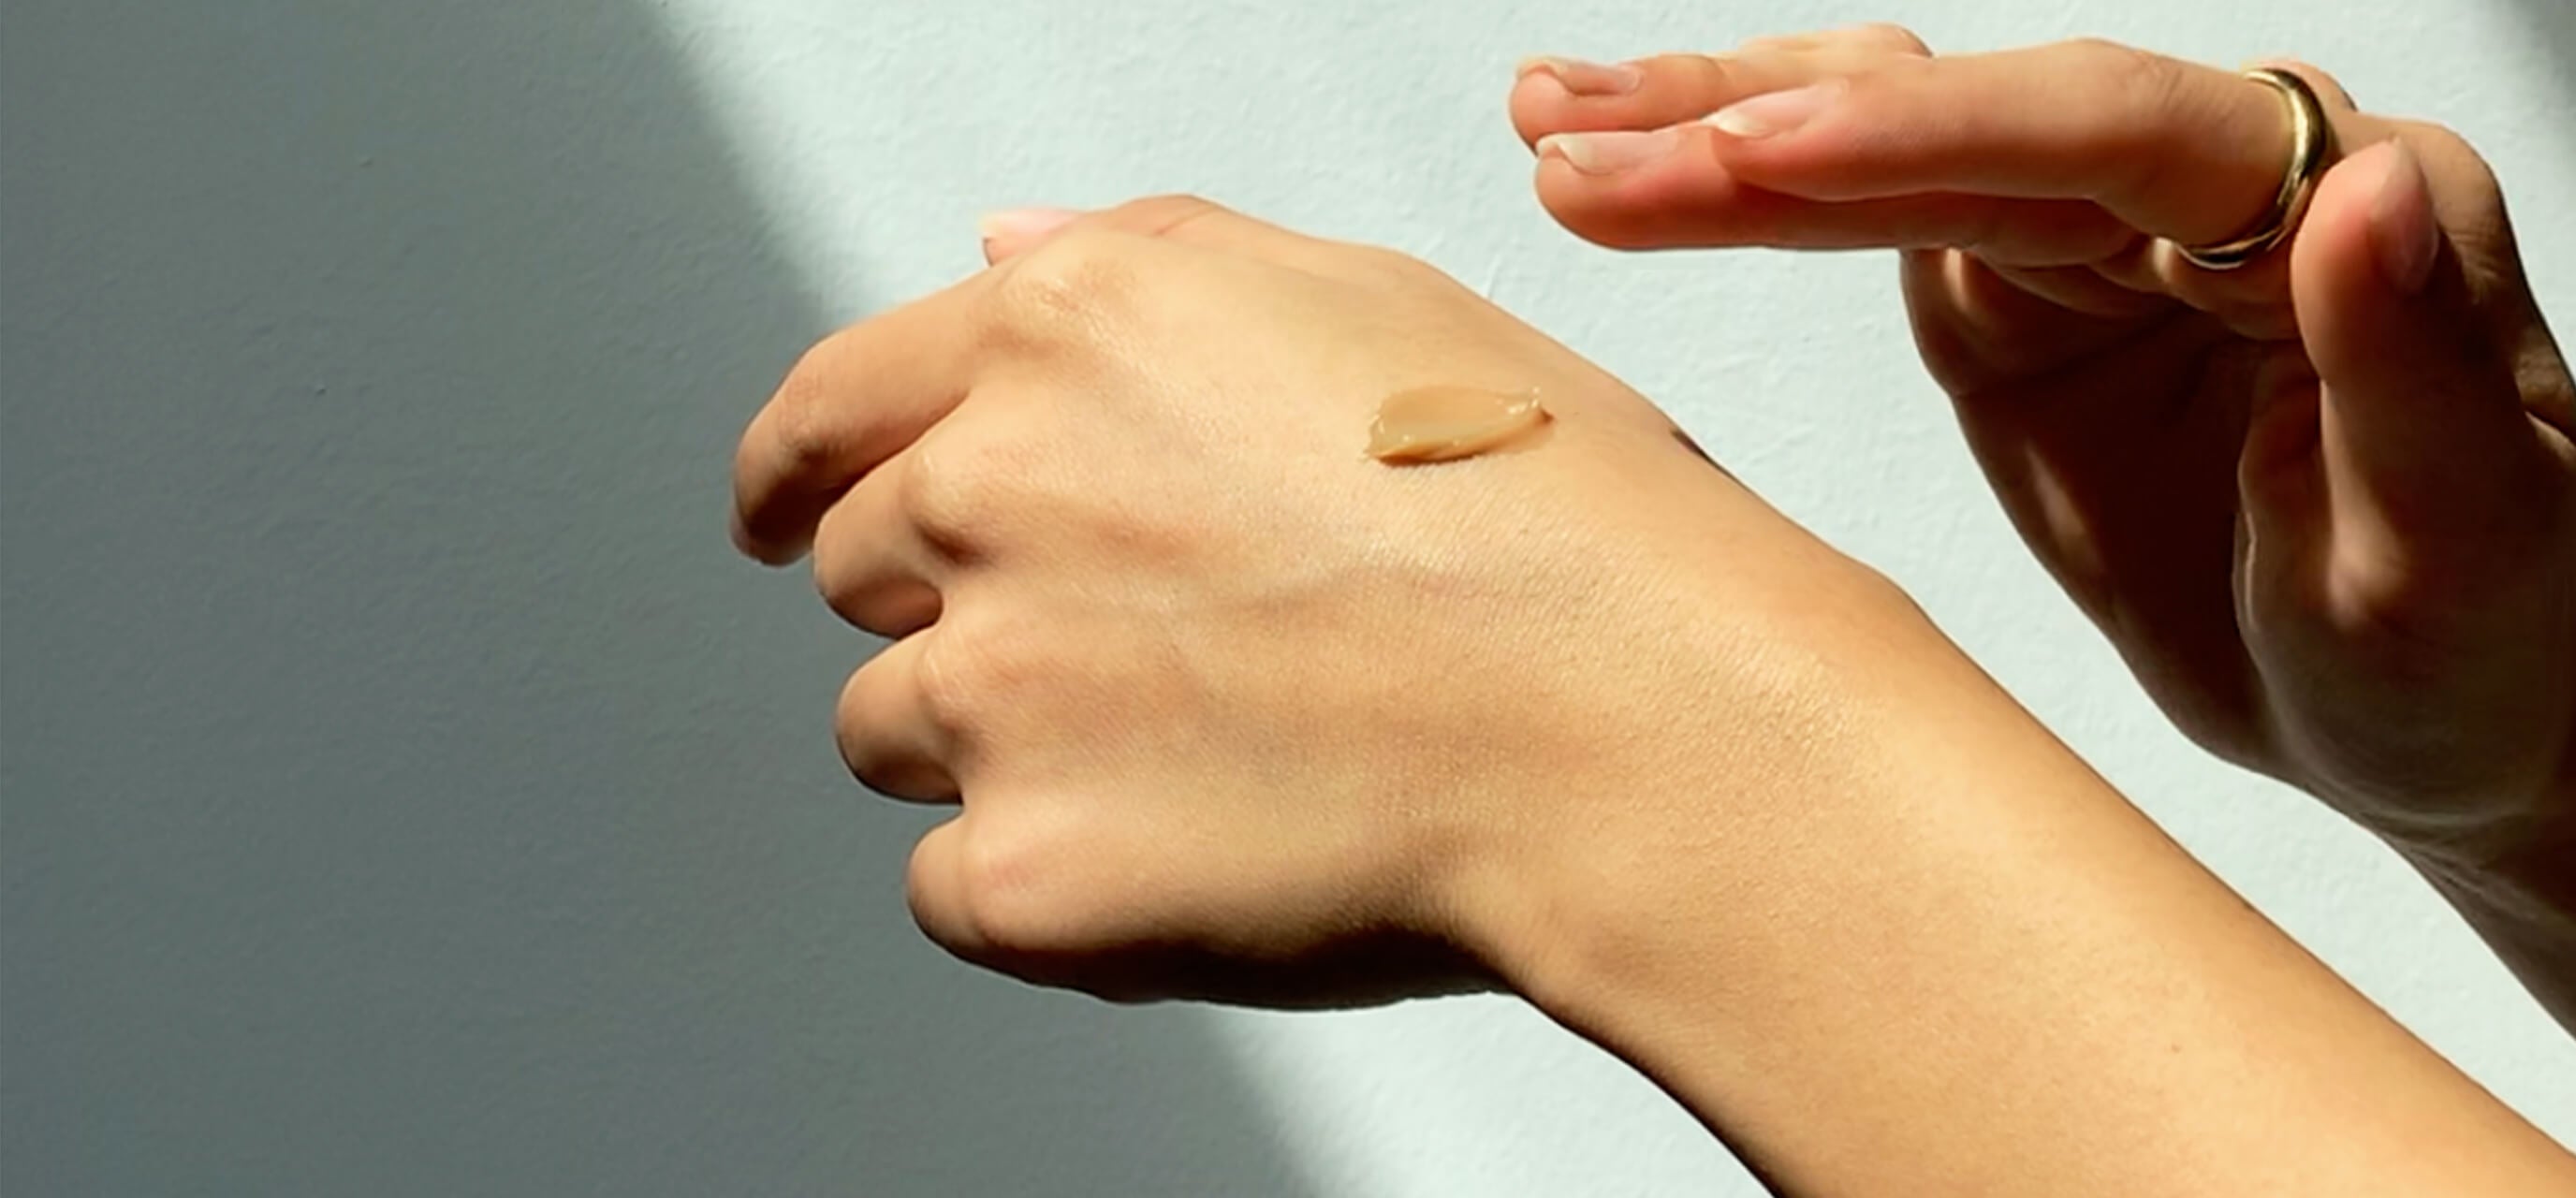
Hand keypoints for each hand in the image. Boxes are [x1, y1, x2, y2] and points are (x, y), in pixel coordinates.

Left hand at [729, 197, 1912, 1006]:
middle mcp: (991, 491)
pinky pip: (957, 888)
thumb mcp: (1367, 303)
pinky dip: (1051, 882)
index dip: (797, 476)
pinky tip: (1202, 845)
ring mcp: (991, 689)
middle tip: (1138, 649)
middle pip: (865, 575)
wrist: (1647, 725)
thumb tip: (1001, 257)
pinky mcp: (1022, 871)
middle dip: (964, 607)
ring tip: (1210, 747)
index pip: (829, 407)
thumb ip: (1142, 265)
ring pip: (897, 735)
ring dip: (1008, 747)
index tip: (781, 522)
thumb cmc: (1559, 521)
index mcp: (1063, 336)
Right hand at [1509, 29, 2575, 846]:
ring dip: (1719, 131)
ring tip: (1555, 128)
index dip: (1923, 133)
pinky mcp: (2014, 296)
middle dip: (1769, 126)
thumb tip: (2361, 187)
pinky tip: (1625, 177)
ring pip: (1891, 137)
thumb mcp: (2459, 546)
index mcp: (2335, 201)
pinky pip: (1859, 217)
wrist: (2405, 719)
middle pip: (1966, 112)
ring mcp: (2094, 234)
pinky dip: (1735, 198)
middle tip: (1589, 144)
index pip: (2104, 128)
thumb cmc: (2454, 650)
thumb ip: (2413, 365)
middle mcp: (2208, 181)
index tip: (1757, 157)